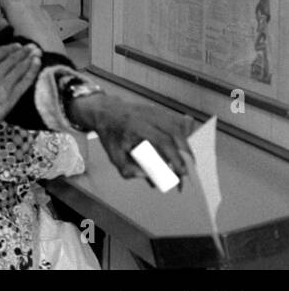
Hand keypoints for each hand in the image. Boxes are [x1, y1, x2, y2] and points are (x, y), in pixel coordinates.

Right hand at [0, 0, 62, 51]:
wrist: (48, 57)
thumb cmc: (27, 46)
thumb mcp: (5, 34)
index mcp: (17, 6)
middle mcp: (30, 6)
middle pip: (15, 4)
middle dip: (9, 15)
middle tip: (7, 30)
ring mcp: (41, 12)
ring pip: (26, 12)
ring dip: (21, 20)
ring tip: (20, 36)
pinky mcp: (49, 21)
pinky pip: (37, 18)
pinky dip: (32, 24)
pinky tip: (31, 38)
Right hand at [0, 42, 42, 129]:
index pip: (0, 52)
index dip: (11, 48)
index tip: (17, 46)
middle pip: (13, 58)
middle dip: (24, 51)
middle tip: (32, 47)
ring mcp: (4, 83)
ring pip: (21, 67)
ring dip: (30, 58)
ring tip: (37, 52)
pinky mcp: (12, 96)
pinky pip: (25, 80)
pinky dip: (33, 71)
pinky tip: (37, 64)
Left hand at [71, 93, 194, 188]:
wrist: (105, 113)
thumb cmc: (110, 136)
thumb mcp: (114, 157)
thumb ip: (130, 171)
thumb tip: (151, 180)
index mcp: (134, 126)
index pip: (162, 140)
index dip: (174, 156)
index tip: (180, 171)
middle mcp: (146, 116)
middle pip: (174, 132)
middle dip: (185, 153)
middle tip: (186, 170)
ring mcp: (153, 110)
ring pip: (177, 126)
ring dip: (185, 145)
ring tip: (185, 161)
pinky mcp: (158, 110)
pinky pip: (175, 121)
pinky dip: (182, 135)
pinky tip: (180, 147)